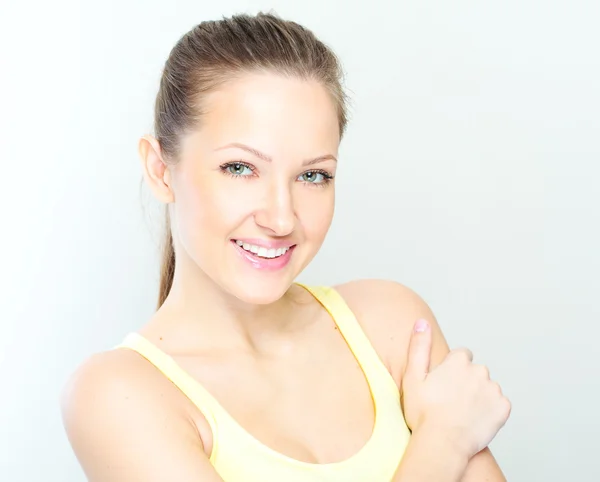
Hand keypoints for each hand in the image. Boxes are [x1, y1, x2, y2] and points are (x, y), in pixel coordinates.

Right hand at [400, 319, 510, 458]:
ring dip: (479, 396)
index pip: (461, 355)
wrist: (441, 443)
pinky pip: (499, 405)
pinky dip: (490, 411)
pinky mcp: (503, 408)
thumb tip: (422, 321)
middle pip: (475, 371)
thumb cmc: (423, 412)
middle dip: (467, 382)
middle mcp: (479, 371)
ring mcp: (493, 390)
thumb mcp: (413, 376)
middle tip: (451, 401)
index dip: (452, 370)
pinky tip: (476, 420)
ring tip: (462, 413)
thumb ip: (419, 346)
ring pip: (487, 388)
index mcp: (458, 361)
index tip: (443, 384)